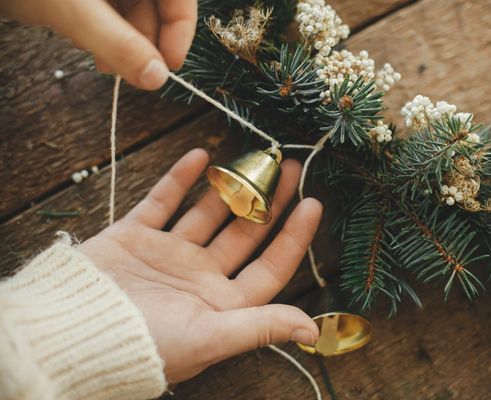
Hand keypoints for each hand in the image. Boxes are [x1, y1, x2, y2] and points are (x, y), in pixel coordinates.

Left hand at [0, 0, 196, 89]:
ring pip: (134, 12)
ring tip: (103, 62)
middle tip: (128, 70)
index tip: (170, 66)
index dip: (180, 29)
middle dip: (145, 41)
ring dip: (124, 43)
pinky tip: (92, 47)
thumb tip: (157, 79)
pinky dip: (106, 34)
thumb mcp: (73, 9)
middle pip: (156, 5)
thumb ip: (118, 44)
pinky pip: (112, 13)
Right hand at [78, 149, 321, 381]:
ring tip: (252, 158)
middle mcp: (198, 276)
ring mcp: (167, 254)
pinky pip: (161, 201)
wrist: (71, 334)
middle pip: (244, 232)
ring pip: (206, 212)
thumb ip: (260, 327)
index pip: (270, 266)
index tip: (313, 203)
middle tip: (290, 168)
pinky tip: (200, 155)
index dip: (294, 236)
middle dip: (268, 200)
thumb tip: (312, 330)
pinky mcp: (134, 237)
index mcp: (221, 302)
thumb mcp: (209, 337)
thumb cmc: (143, 345)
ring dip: (229, 186)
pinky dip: (179, 178)